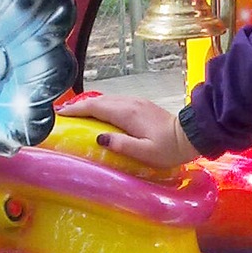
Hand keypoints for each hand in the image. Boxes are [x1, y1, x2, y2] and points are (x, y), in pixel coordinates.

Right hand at [58, 92, 195, 169]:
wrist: (191, 135)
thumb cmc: (169, 149)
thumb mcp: (145, 153)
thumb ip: (122, 145)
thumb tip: (99, 138)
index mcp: (127, 114)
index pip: (95, 107)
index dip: (76, 109)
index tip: (60, 114)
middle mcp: (130, 103)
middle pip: (98, 100)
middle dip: (79, 106)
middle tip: (62, 114)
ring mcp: (136, 102)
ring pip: (107, 99)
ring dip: (90, 105)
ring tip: (76, 114)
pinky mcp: (141, 105)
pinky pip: (115, 102)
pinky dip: (102, 106)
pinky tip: (98, 114)